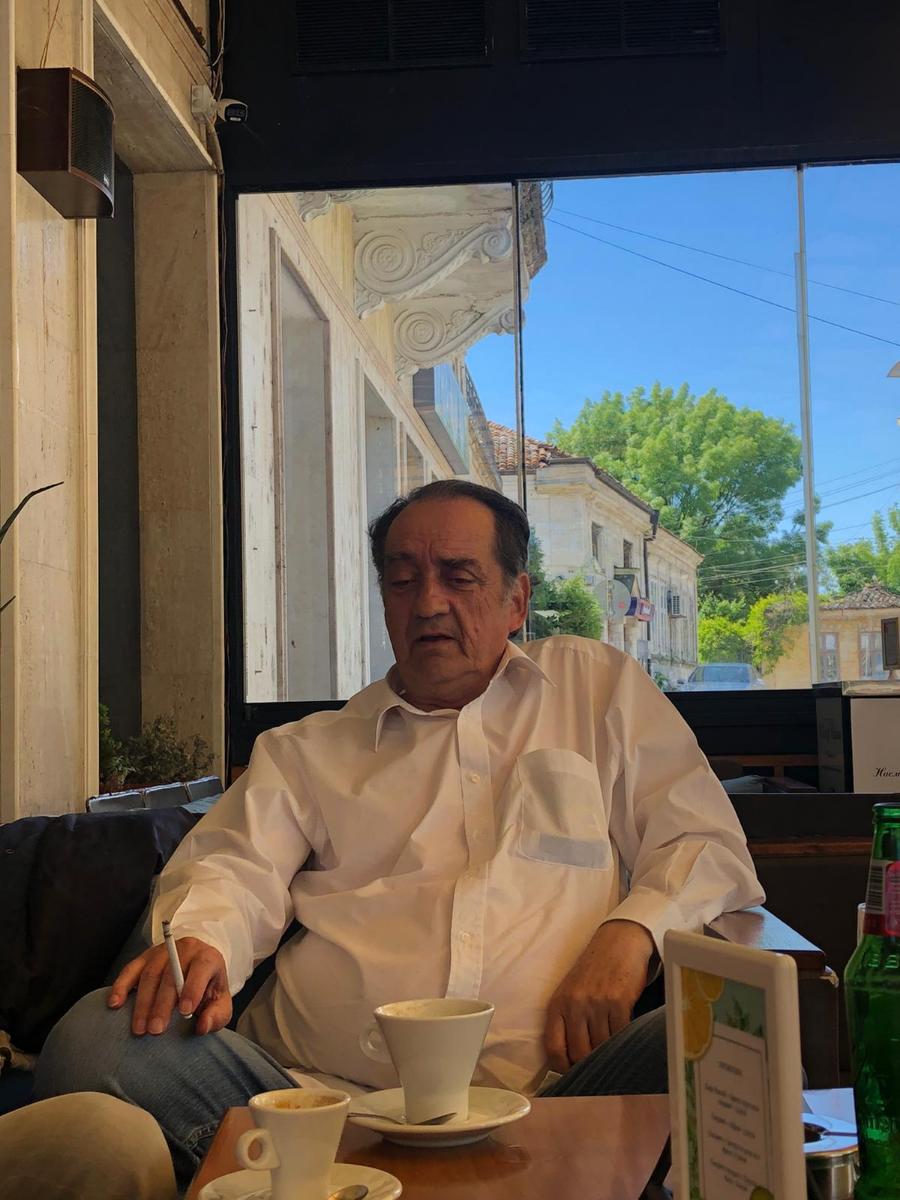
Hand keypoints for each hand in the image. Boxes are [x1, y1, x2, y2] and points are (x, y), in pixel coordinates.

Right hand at [107, 937, 231, 1036]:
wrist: (197, 964)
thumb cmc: (209, 987)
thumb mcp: (220, 1001)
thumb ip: (216, 1015)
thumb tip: (202, 1027)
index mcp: (208, 958)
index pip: (201, 968)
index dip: (192, 988)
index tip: (184, 1011)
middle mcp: (185, 950)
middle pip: (171, 975)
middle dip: (162, 1004)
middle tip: (155, 1030)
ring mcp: (162, 952)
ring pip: (150, 974)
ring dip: (142, 1003)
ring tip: (138, 1028)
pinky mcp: (144, 957)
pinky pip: (130, 970)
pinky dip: (121, 986)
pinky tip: (115, 1004)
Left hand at [543, 919, 655, 1072]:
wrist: (618, 943)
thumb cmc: (593, 971)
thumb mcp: (570, 992)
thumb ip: (567, 1021)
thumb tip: (571, 1059)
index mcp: (557, 1004)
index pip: (554, 1047)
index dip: (563, 1068)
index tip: (572, 1075)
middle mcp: (574, 1004)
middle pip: (580, 1053)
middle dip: (589, 1065)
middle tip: (597, 1068)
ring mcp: (597, 1003)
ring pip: (601, 1047)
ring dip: (608, 1054)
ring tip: (613, 1055)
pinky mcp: (619, 1001)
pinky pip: (620, 1035)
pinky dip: (623, 1042)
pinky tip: (624, 1040)